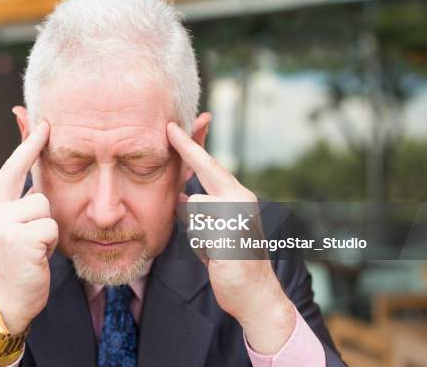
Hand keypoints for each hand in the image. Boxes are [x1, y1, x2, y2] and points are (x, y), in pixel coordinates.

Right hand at [0, 121, 56, 334]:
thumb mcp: (11, 225)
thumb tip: (30, 163)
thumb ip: (20, 195)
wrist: (4, 301)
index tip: (44, 122)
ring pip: (47, 209)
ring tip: (33, 248)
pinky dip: (50, 244)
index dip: (30, 143)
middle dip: (41, 213)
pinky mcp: (21, 240)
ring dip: (47, 231)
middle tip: (32, 213)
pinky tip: (36, 257)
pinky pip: (52, 229)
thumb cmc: (14, 260)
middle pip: (39, 192)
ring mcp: (4, 225)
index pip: (13, 167)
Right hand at [167, 122, 294, 353]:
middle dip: (190, 151)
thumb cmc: (242, 276)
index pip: (209, 168)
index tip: (172, 128)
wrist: (254, 299)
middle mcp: (235, 203)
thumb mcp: (227, 247)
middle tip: (173, 129)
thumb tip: (188, 203)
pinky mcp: (221, 227)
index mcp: (238, 203)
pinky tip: (178, 198)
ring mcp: (229, 214)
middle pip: (208, 171)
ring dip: (189, 177)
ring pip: (201, 190)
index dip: (189, 148)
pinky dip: (189, 203)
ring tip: (172, 155)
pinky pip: (199, 209)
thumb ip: (210, 220)